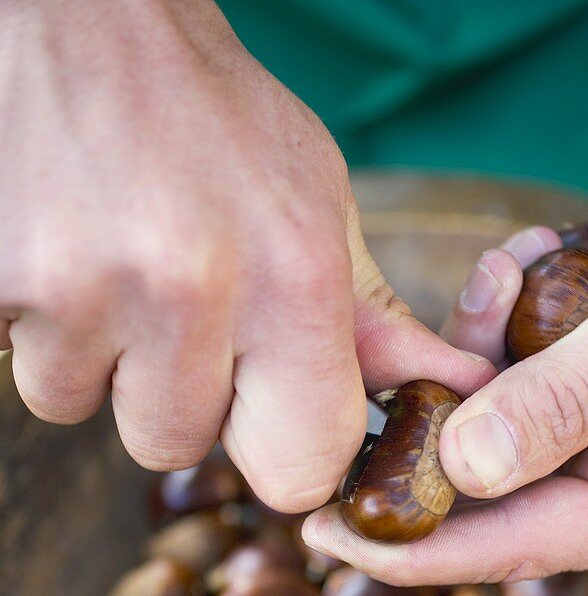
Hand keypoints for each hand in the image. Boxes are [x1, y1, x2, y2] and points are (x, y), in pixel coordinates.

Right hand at [1, 0, 487, 511]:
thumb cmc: (214, 119)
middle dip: (172, 399)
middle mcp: (191, 290)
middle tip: (174, 310)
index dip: (279, 456)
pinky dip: (38, 328)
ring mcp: (83, 286)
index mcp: (292, 278)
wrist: (86, 16)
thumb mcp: (317, 206)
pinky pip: (22, 366)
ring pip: (85, 408)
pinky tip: (64, 254)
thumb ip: (372, 320)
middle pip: (173, 446)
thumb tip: (454, 388)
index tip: (267, 419)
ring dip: (97, 360)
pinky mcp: (2, 277)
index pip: (299, 470)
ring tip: (114, 266)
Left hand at [303, 149, 587, 582]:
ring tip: (512, 273)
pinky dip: (512, 308)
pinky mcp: (587, 371)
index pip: (518, 546)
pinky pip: (515, 360)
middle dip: (444, 415)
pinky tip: (544, 256)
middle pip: (492, 481)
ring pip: (493, 412)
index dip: (417, 549)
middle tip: (396, 363)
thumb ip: (565, 402)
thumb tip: (462, 471)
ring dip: (483, 342)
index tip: (326, 534)